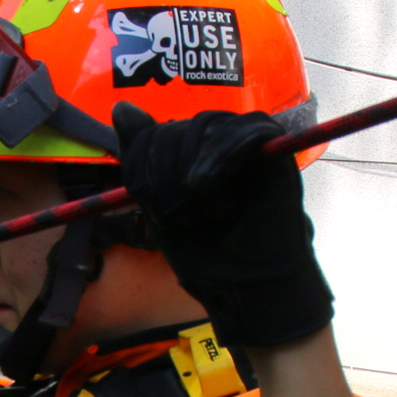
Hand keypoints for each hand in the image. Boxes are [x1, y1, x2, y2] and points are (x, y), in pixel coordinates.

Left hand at [112, 104, 331, 347]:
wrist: (246, 288)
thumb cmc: (207, 253)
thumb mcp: (158, 204)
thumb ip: (142, 157)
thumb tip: (121, 108)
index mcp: (189, 148)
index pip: (149, 134)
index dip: (144, 175)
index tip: (161, 213)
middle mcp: (217, 136)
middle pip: (173, 130)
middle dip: (169, 185)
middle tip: (191, 221)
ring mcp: (247, 138)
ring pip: (202, 129)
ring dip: (196, 186)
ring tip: (212, 216)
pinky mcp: (275, 147)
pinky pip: (240, 135)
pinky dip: (222, 174)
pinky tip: (229, 204)